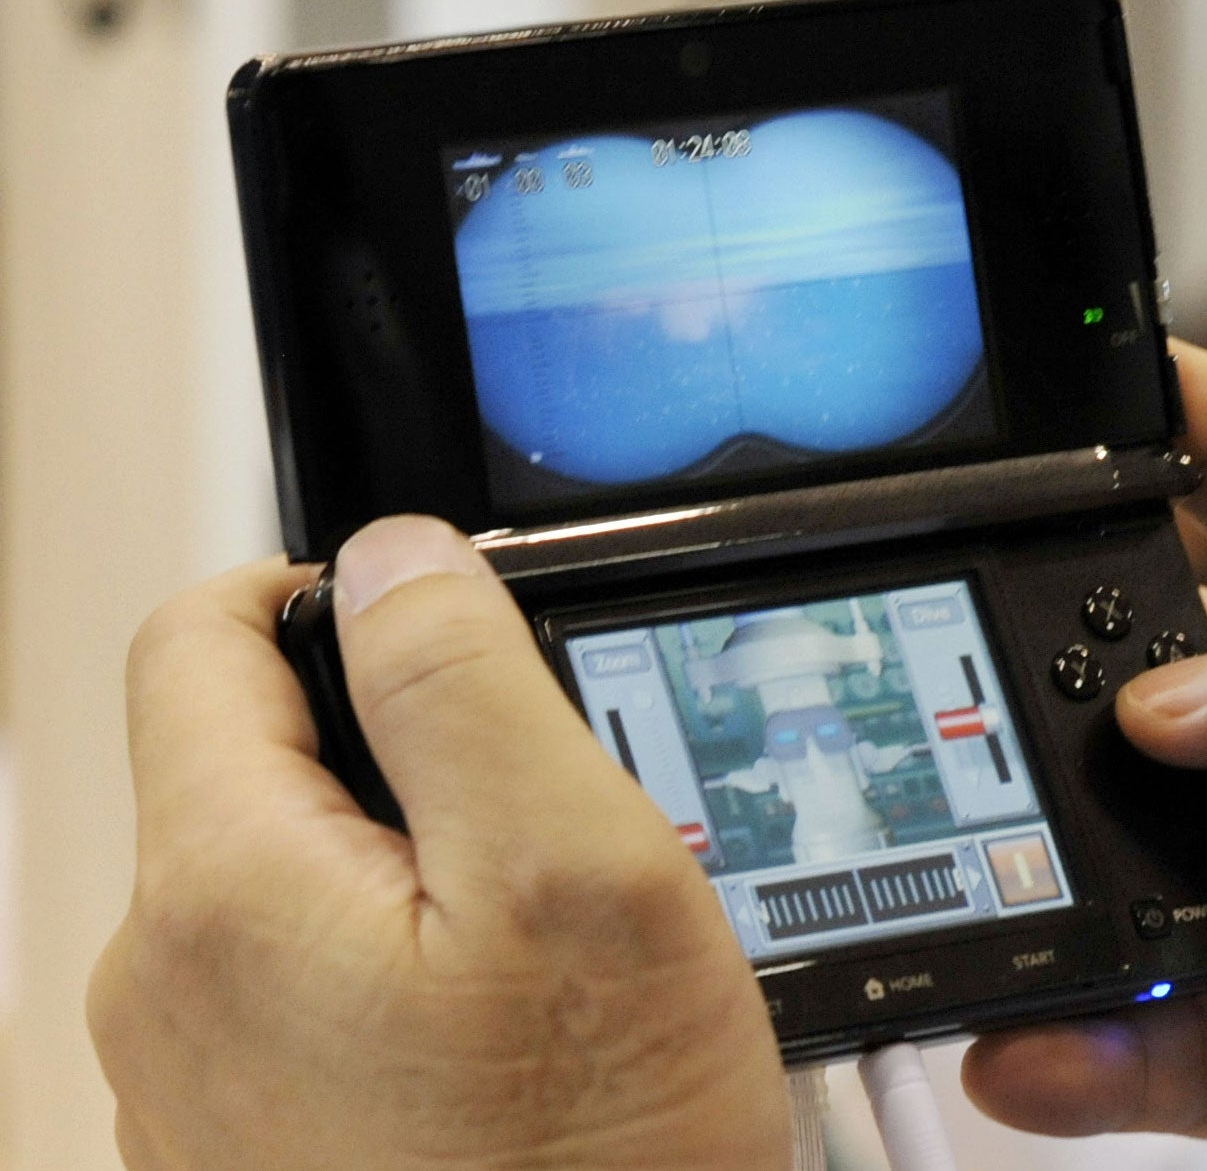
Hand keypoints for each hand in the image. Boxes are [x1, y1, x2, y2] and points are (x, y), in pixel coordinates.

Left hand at [89, 516, 788, 1170]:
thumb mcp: (573, 867)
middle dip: (384, 741)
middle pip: (240, 759)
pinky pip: (298, 983)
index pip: (194, 638)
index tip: (408, 607)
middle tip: (528, 795)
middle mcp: (167, 986)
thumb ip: (464, 680)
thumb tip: (390, 560)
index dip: (309, 586)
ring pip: (280, 874)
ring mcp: (193, 1080)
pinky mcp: (246, 1141)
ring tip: (530, 930)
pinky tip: (498, 1025)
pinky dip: (392, 958)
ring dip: (400, 857)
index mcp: (223, 890)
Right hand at [963, 345, 1206, 1168]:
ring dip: (1055, 862)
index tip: (1067, 396)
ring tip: (987, 866)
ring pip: (1138, 850)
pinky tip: (1040, 1037)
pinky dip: (1080, 1035)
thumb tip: (1170, 698)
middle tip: (983, 661)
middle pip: (1178, 669)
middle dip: (1076, 659)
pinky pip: (1150, 1023)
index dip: (1185, 429)